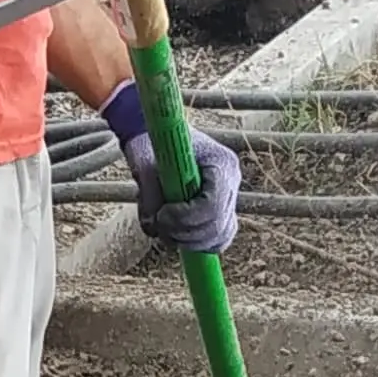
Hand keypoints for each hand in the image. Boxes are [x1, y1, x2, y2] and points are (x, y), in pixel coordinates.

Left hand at [103, 80, 240, 254]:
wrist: (159, 134)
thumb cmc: (153, 143)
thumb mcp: (146, 164)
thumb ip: (149, 196)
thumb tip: (152, 227)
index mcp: (220, 162)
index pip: (212, 205)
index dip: (185, 218)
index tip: (161, 216)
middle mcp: (232, 178)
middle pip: (217, 225)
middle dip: (185, 233)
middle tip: (159, 226)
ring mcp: (230, 193)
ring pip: (220, 235)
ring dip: (189, 241)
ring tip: (163, 230)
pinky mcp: (222, 207)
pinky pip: (220, 236)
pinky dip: (200, 243)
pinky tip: (179, 236)